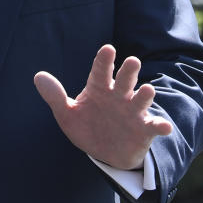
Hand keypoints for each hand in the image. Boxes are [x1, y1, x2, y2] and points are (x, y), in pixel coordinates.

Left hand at [33, 44, 172, 169]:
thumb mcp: (67, 114)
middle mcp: (118, 96)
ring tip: (146, 90)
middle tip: (132, 61)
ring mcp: (132, 112)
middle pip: (124, 80)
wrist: (105, 153)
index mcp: (98, 89)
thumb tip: (38, 76)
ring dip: (144, 95)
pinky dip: (160, 125)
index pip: (100, 71)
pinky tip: (164, 126)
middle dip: (128, 71)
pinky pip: (153, 126)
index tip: (108, 49)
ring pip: (141, 99)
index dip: (104, 61)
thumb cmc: (86, 127)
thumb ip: (55, 96)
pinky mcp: (144, 129)